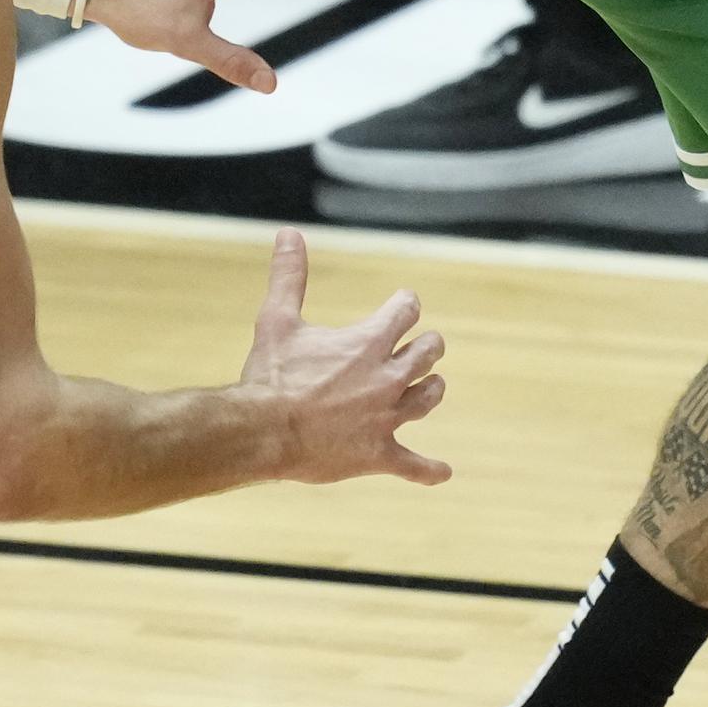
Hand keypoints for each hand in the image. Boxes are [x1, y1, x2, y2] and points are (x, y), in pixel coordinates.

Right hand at [241, 232, 449, 485]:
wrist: (264, 430)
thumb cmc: (271, 374)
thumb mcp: (277, 319)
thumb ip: (289, 276)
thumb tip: (288, 234)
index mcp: (368, 342)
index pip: (406, 312)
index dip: (406, 305)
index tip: (404, 303)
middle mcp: (387, 377)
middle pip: (428, 354)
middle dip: (427, 347)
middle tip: (424, 346)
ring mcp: (386, 417)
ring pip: (427, 399)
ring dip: (431, 390)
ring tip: (432, 387)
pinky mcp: (378, 454)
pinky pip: (413, 464)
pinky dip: (429, 469)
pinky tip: (442, 472)